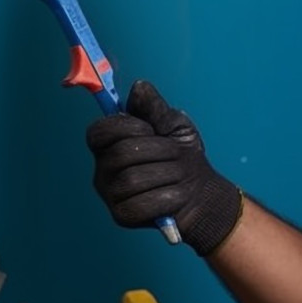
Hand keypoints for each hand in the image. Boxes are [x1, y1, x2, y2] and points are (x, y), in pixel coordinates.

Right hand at [86, 80, 242, 255]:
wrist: (203, 193)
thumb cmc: (183, 157)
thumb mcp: (175, 127)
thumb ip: (156, 108)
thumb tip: (139, 87)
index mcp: (110, 145)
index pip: (98, 131)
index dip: (126, 126)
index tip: (150, 129)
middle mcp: (103, 170)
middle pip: (121, 153)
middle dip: (158, 150)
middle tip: (177, 154)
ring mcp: (111, 194)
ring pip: (132, 180)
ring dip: (167, 174)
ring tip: (180, 175)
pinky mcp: (123, 216)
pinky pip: (140, 205)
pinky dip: (166, 198)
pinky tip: (177, 196)